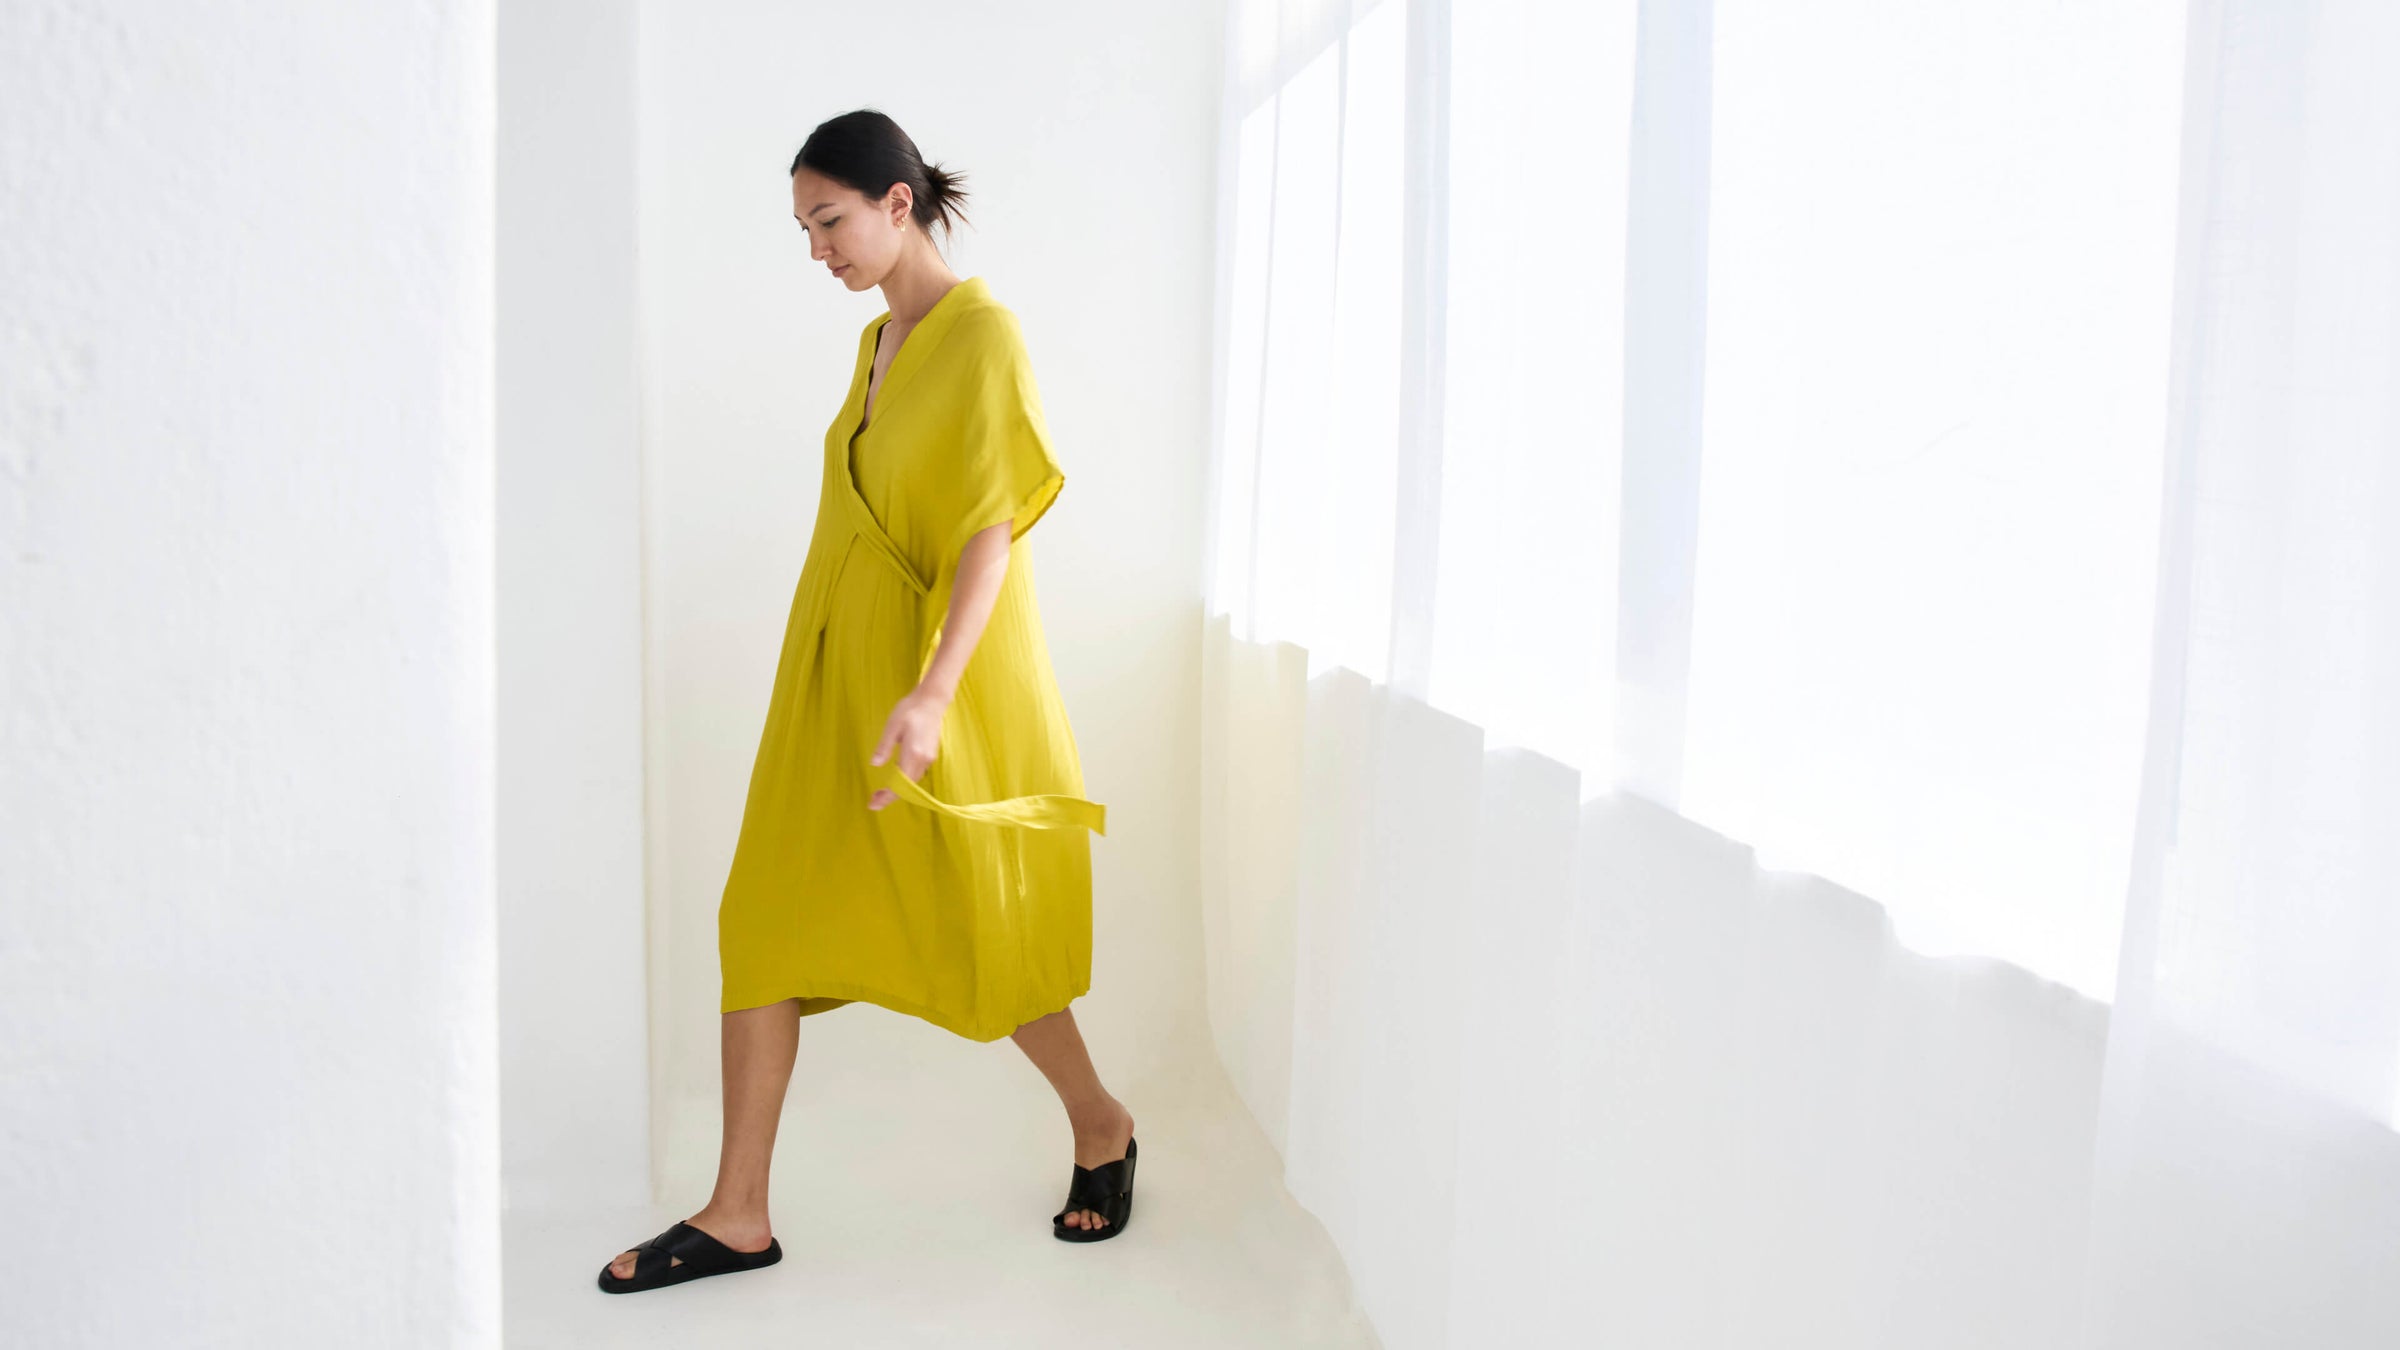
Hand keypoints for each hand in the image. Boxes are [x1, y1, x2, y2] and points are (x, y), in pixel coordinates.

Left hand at [867, 682, 949, 809]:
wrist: (931, 701)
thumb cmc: (909, 710)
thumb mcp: (892, 726)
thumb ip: (884, 747)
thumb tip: (875, 764)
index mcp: (913, 753)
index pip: (900, 783)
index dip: (887, 796)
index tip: (873, 803)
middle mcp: (923, 759)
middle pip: (908, 787)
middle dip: (890, 797)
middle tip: (873, 801)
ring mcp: (929, 758)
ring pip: (912, 782)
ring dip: (898, 790)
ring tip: (881, 793)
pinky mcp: (930, 756)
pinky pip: (916, 774)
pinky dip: (905, 782)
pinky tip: (895, 780)